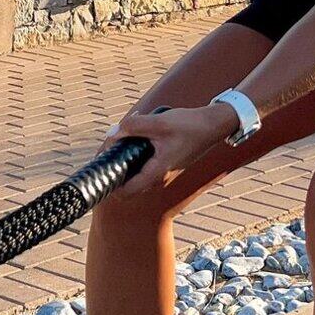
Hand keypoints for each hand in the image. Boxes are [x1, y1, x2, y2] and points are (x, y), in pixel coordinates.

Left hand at [104, 104, 234, 203]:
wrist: (213, 124)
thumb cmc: (189, 126)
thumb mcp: (159, 122)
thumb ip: (134, 126)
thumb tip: (113, 133)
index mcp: (157, 172)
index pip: (127, 192)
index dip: (111, 187)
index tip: (101, 174)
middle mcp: (161, 176)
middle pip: (131, 184)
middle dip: (117, 172)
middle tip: (108, 154)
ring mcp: (165, 170)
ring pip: (138, 174)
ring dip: (127, 162)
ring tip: (120, 143)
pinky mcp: (168, 162)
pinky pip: (147, 165)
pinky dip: (138, 156)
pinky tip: (137, 137)